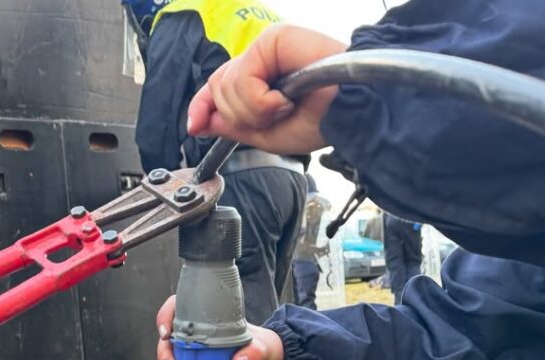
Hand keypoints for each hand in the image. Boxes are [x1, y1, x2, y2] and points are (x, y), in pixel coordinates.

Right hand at [155, 295, 284, 359]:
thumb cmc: (260, 348)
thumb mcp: (260, 348)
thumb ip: (253, 352)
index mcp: (206, 319)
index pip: (177, 308)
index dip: (165, 316)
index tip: (166, 333)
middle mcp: (195, 335)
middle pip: (168, 339)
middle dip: (164, 355)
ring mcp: (192, 354)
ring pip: (169, 359)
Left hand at [187, 25, 345, 154]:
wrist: (350, 114)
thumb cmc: (322, 121)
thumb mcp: (267, 134)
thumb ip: (233, 125)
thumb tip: (203, 121)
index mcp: (261, 78)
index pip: (218, 87)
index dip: (202, 105)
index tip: (194, 126)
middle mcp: (261, 59)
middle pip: (218, 87)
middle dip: (238, 116)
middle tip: (271, 118)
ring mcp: (266, 46)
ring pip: (227, 85)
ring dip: (253, 111)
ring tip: (283, 109)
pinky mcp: (273, 39)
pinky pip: (244, 77)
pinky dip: (260, 100)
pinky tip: (283, 100)